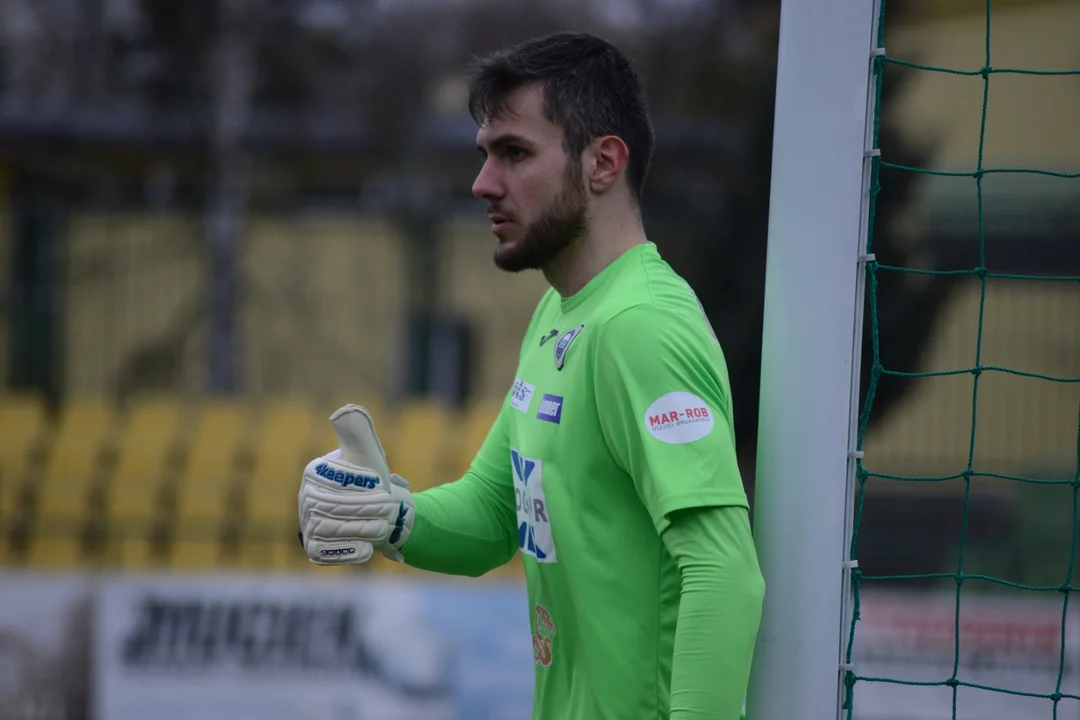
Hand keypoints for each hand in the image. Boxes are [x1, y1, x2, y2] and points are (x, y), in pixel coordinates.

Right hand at [297, 404, 414, 564]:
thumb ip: (357, 433)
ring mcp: (306, 525)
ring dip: (362, 528)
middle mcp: (305, 499)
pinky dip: (349, 550)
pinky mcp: (314, 548)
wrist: (383, 514)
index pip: (332, 481)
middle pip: (332, 507)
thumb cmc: (374, 481)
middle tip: (387, 506)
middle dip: (365, 507)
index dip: (358, 484)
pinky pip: (325, 552)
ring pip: (331, 530)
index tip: (378, 483)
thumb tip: (344, 411)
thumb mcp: (368, 455)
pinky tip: (368, 547)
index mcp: (314, 473)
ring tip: (382, 524)